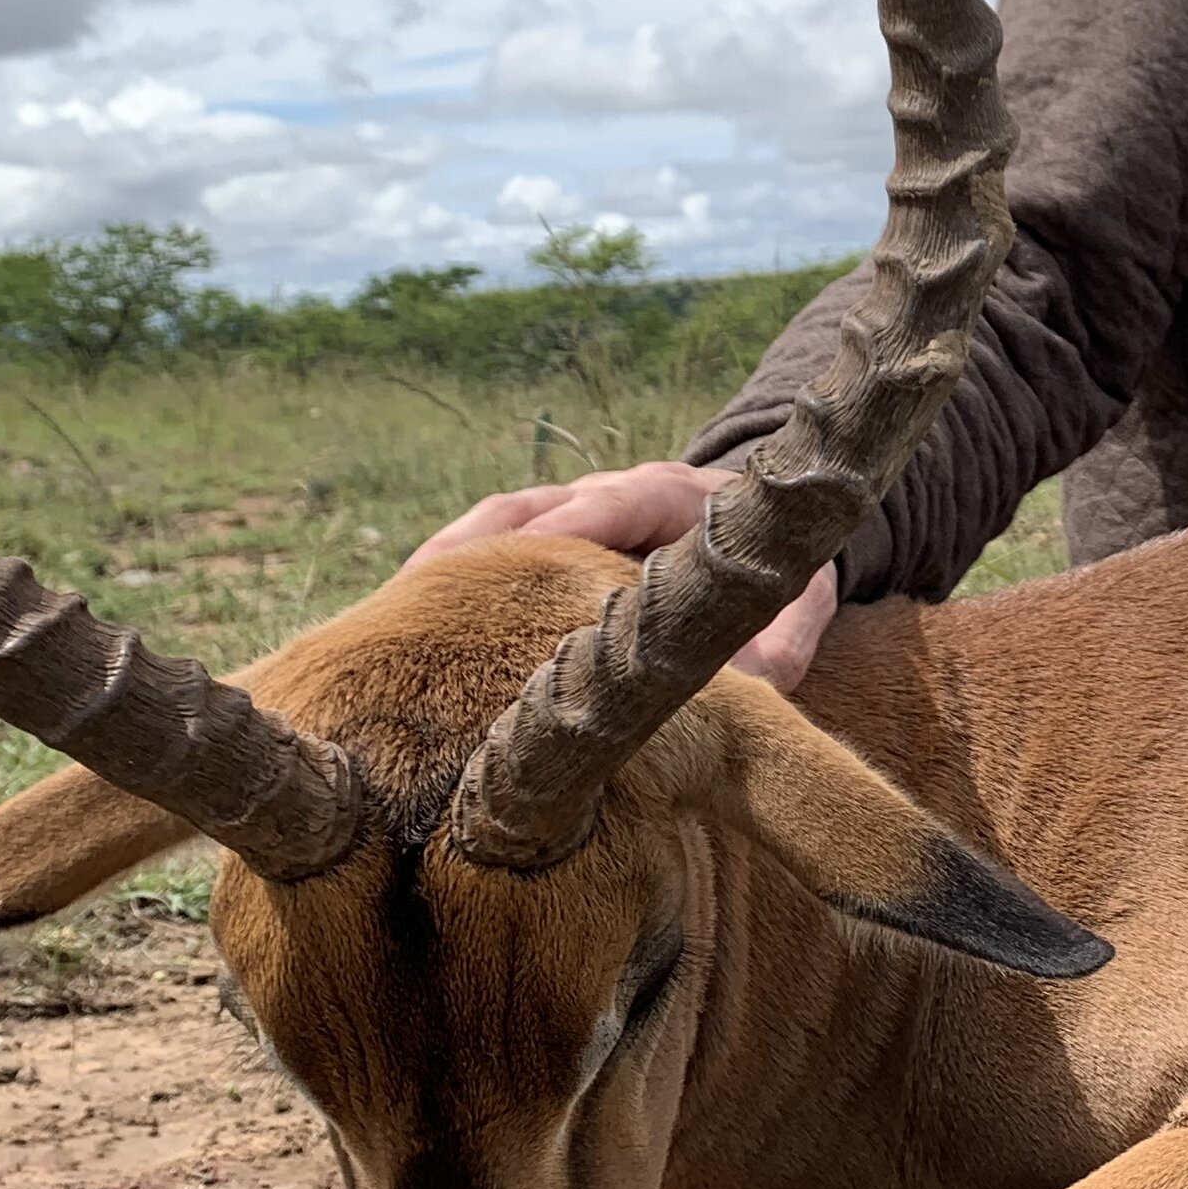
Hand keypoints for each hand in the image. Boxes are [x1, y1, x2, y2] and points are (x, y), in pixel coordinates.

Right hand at [401, 461, 840, 692]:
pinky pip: (486, 550)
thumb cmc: (773, 581)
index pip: (615, 501)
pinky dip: (444, 579)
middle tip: (420, 591)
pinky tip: (401, 625)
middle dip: (477, 546)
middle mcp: (607, 495)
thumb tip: (750, 693)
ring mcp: (567, 512)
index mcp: (669, 497)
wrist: (760, 541)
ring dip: (443, 563)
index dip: (573, 522)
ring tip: (390, 612)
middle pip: (530, 508)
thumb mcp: (796, 608)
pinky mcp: (542, 541)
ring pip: (493, 524)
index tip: (530, 556)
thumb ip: (781, 647)